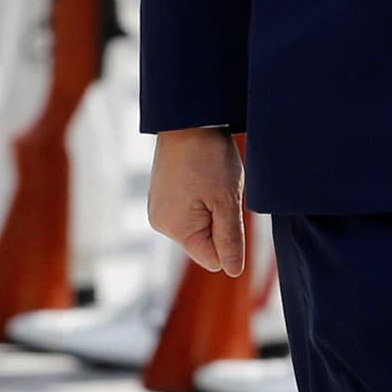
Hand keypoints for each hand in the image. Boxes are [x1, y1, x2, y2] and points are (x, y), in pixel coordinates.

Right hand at [147, 126, 243, 275]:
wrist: (188, 119)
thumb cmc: (209, 158)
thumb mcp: (227, 200)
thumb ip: (230, 239)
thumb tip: (233, 272)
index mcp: (177, 230)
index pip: (212, 258)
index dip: (230, 240)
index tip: (232, 208)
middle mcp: (162, 224)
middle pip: (204, 241)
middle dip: (220, 222)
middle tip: (223, 190)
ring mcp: (159, 208)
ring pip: (199, 224)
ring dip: (212, 208)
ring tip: (212, 179)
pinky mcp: (161, 194)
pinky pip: (189, 209)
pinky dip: (202, 197)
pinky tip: (203, 175)